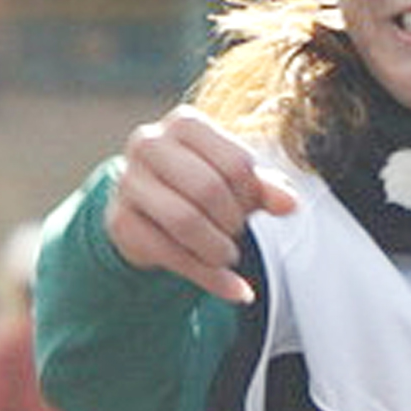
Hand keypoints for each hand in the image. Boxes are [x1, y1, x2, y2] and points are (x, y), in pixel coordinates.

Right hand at [101, 105, 297, 305]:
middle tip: (236, 233)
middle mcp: (150, 144)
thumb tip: (290, 204)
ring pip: (184, 221)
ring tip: (228, 256)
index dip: (251, 194)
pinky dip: (208, 278)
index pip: (235, 162)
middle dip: (232, 222)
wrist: (148, 209)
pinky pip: (169, 254)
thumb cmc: (197, 186)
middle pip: (208, 189)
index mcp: (184, 123)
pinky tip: (232, 288)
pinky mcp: (120, 221)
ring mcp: (129, 182)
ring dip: (218, 250)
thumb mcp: (236, 182)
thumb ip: (265, 188)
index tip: (249, 206)